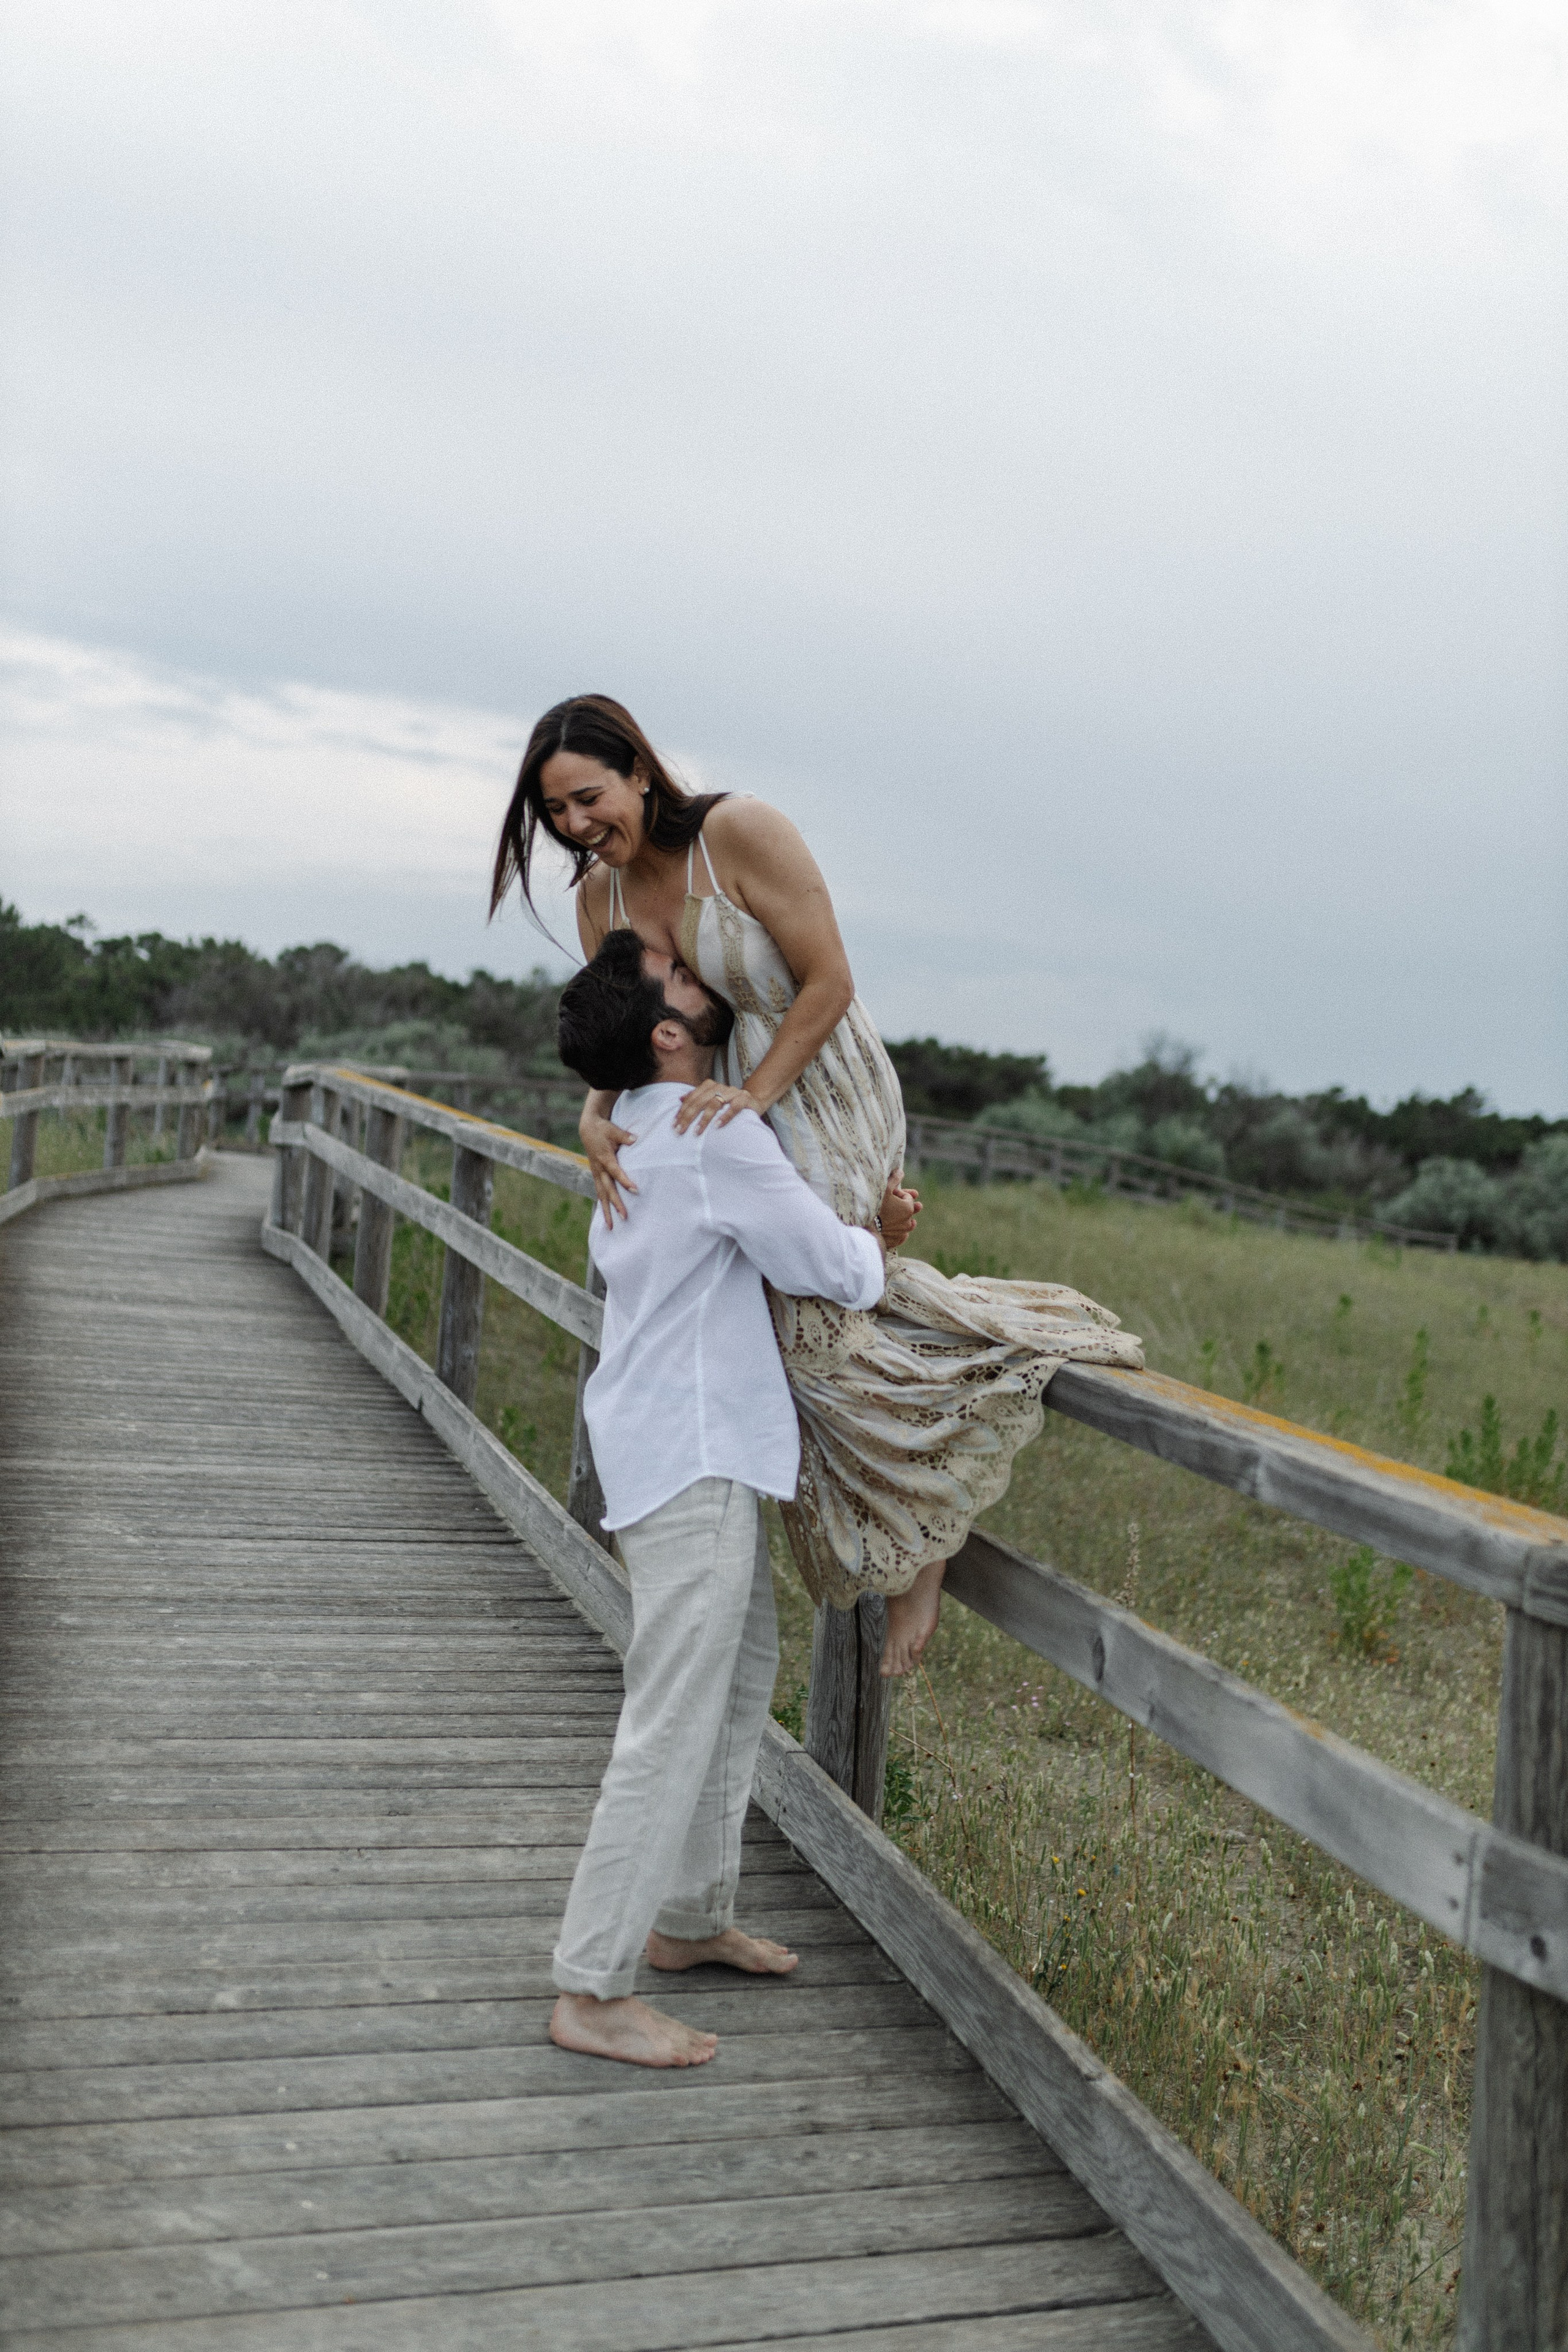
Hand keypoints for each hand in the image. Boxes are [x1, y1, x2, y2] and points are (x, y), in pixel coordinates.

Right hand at [581, 1108, 638, 1224]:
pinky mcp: (596, 1175)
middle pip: (608, 1189)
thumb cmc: (603, 1129)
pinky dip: (603, 1204)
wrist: (588, 1129)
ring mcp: (596, 1173)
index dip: (625, 1181)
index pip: (616, 1172)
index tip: (635, 1190)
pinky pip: (599, 1192)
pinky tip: (606, 1216)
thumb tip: (635, 1139)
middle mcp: (599, 1168)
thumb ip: (625, 1137)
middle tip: (625, 1217)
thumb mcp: (614, 1130)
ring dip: (606, 1210)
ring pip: (601, 1195)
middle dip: (616, 1204)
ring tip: (611, 1227)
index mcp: (604, 1158)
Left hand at [672, 1080, 764, 1134]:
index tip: (674, 1124)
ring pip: (714, 1103)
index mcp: (710, 1085)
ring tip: (697, 1131)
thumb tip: (679, 1099)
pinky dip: (725, 1116)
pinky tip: (717, 1126)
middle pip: (700, 1101)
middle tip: (681, 1130)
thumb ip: (697, 1099)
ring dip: (704, 1119)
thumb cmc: (728, 1104)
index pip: (692, 1097)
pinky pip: (734, 1107)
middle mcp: (720, 1086)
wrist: (753, 1101)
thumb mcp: (711, 1100)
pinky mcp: (744, 1098)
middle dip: (689, 1116)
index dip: (682, 1110)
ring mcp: (733, 1092)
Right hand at [877, 1173, 921, 1249]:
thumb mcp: (884, 1189)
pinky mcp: (896, 1241)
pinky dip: (900, 1232)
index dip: (899, 1193)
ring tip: (909, 1220)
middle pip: (910, 1211)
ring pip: (907, 1224)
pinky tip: (899, 1231)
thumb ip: (894, 1179)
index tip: (891, 1193)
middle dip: (911, 1206)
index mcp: (908, 1208)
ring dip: (906, 1220)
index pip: (907, 1197)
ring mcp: (902, 1232)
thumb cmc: (875, 1206)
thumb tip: (901, 1171)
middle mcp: (908, 1221)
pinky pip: (901, 1236)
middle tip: (919, 1206)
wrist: (865, 1228)